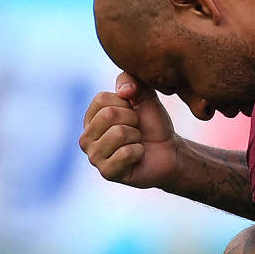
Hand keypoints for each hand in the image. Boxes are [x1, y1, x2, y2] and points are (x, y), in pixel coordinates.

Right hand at [81, 74, 180, 190]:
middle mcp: (86, 138)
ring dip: (137, 137)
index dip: (125, 104)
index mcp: (90, 118)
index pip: (101, 99)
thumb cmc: (152, 125)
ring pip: (119, 133)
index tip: (132, 113)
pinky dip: (139, 152)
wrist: (169, 151)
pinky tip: (138, 156)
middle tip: (137, 130)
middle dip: (132, 120)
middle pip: (108, 115)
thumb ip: (133, 80)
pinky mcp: (107, 173)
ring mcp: (94, 157)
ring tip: (137, 143)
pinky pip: (126, 153)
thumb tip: (123, 91)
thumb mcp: (145, 96)